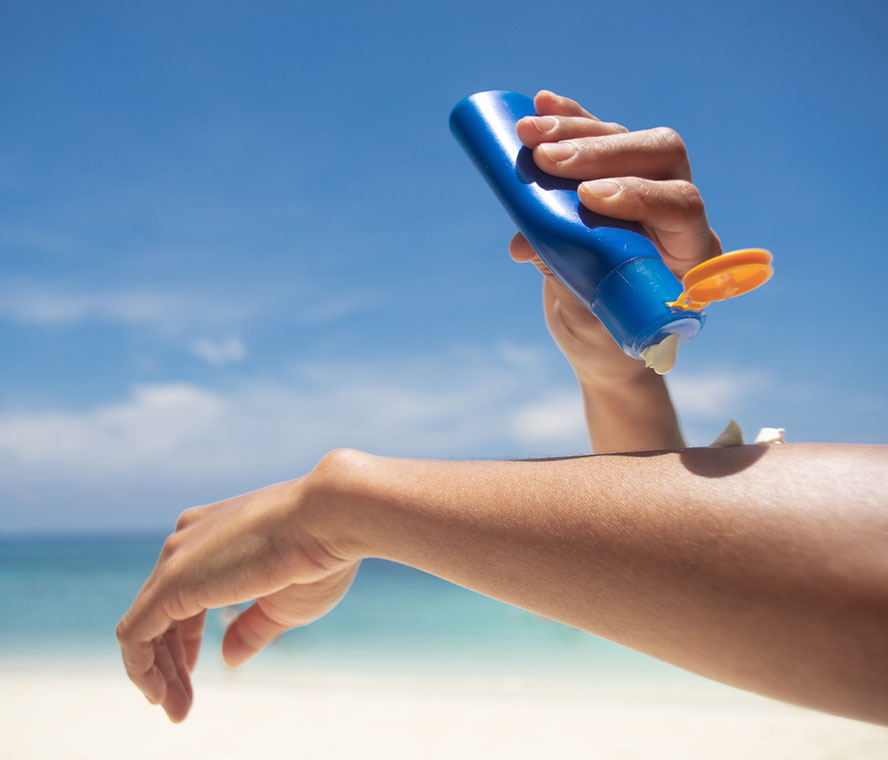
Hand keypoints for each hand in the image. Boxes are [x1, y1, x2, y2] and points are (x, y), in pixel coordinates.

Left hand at [116, 469, 357, 721]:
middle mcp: (187, 539)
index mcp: (213, 534)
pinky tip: (159, 694)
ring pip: (144, 625)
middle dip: (169, 662)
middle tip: (181, 705)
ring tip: (175, 709)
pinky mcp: (172, 582)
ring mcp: (177, 557)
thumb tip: (226, 657)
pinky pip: (135, 635)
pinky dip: (142, 668)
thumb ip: (249, 628)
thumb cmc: (320, 555)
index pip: (182, 595)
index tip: (196, 672)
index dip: (184, 640)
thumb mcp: (282, 603)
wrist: (330, 518)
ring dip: (157, 673)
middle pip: (160, 612)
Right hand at [510, 90, 721, 387]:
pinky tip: (542, 105)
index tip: (588, 200)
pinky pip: (600, 138)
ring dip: (576, 131)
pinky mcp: (617, 177)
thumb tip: (524, 242)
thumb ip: (566, 282)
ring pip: (627, 139)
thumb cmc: (606, 341)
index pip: (683, 207)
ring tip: (527, 134)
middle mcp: (678, 213)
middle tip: (546, 159)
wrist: (606, 339)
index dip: (639, 196)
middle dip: (600, 152)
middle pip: (659, 156)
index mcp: (691, 255)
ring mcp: (648, 188)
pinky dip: (571, 120)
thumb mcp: (587, 324)